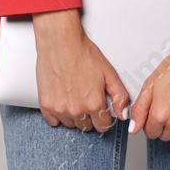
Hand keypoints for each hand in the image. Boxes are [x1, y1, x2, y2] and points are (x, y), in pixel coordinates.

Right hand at [32, 9, 130, 131]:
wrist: (60, 42)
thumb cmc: (82, 53)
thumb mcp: (109, 72)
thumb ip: (119, 96)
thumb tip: (123, 115)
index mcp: (94, 103)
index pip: (103, 125)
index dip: (104, 117)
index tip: (100, 109)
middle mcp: (76, 110)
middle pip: (87, 126)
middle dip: (89, 116)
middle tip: (86, 98)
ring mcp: (59, 109)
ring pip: (71, 124)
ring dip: (74, 115)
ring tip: (74, 95)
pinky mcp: (46, 105)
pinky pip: (54, 121)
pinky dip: (58, 114)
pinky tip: (62, 99)